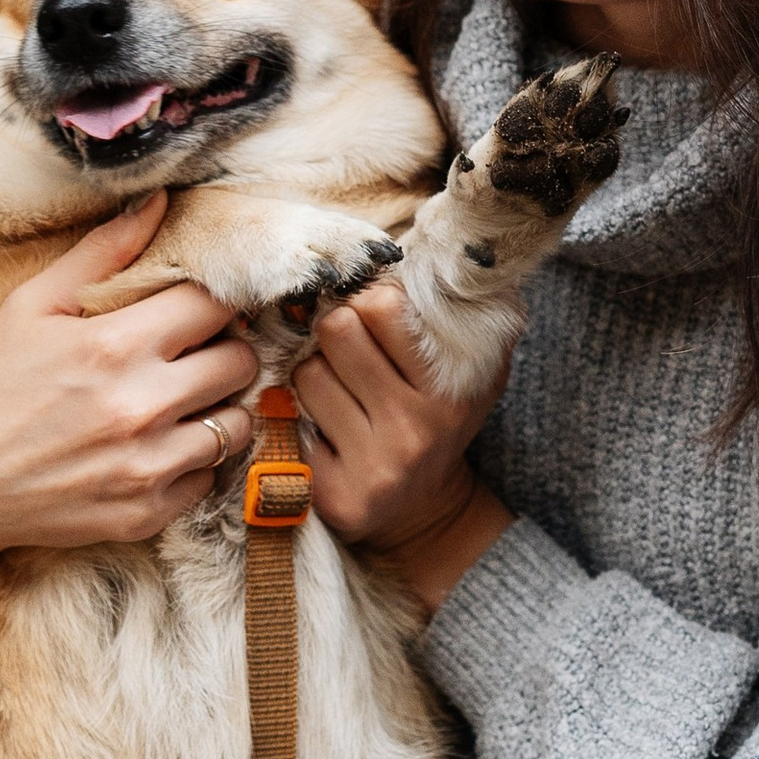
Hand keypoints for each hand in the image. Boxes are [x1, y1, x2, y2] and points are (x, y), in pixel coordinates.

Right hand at [0, 196, 258, 582]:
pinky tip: (157, 447)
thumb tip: (160, 199)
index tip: (197, 308)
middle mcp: (141, 406)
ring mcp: (148, 466)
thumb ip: (101, 252)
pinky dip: (194, 461)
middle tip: (195, 354)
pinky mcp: (148, 513)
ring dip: (219, 408)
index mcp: (114, 345)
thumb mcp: (31, 306)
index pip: (215, 304)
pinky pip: (210, 476)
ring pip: (238, 424)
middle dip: (224, 350)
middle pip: (240, 362)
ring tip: (184, 401)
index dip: (213, 301)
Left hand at [300, 277, 515, 610]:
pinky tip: (325, 435)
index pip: (383, 305)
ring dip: (314, 377)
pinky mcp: (334, 493)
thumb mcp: (470, 366)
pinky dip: (298, 421)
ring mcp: (375, 465)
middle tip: (350, 358)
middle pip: (337, 330)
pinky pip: (288, 423)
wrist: (424, 511)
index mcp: (450, 388)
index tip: (375, 321)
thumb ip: (455, 311)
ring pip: (307, 374)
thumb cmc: (435, 416)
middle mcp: (416, 429)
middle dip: (337, 336)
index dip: (370, 304)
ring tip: (341, 398)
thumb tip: (428, 247)